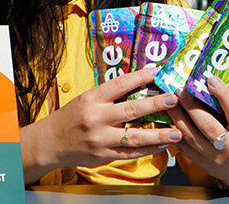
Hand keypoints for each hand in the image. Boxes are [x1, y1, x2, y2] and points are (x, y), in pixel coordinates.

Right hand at [20, 67, 182, 183]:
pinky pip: (130, 152)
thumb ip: (109, 95)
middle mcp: (96, 117)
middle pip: (132, 109)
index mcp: (92, 99)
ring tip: (178, 132)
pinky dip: (148, 149)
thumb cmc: (71, 118)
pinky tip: (162, 145)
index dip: (140, 77)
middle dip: (156, 104)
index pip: (120, 84)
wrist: (51, 142)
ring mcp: (100, 138)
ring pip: (135, 136)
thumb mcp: (87, 99)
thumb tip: (138, 86)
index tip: (157, 72)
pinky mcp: (104, 154)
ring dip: (159, 134)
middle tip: (173, 99)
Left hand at [167, 76, 228, 188]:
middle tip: (180, 89)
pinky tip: (164, 119)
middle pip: (207, 125)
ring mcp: (213, 157)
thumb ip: (228, 111)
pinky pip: (182, 146)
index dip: (223, 94)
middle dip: (191, 105)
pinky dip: (171, 131)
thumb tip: (208, 85)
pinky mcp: (200, 162)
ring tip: (169, 101)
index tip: (210, 79)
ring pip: (190, 135)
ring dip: (177, 116)